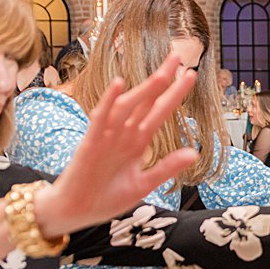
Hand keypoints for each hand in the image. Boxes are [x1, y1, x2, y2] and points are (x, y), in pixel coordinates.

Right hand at [36, 55, 198, 234]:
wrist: (75, 212)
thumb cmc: (106, 197)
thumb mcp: (144, 184)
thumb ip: (167, 167)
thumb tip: (194, 153)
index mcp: (137, 141)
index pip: (159, 111)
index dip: (174, 93)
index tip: (190, 74)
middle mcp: (124, 133)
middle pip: (146, 100)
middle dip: (162, 79)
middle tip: (178, 56)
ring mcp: (107, 136)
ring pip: (127, 106)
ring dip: (144, 89)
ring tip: (162, 74)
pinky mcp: (91, 143)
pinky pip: (100, 119)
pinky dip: (108, 101)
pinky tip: (118, 85)